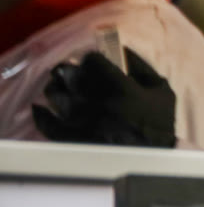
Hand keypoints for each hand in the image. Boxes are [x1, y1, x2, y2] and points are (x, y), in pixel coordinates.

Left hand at [33, 49, 177, 148]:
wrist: (149, 157)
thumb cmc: (158, 122)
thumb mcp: (161, 89)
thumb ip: (142, 67)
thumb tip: (123, 49)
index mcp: (122, 89)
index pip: (94, 62)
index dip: (91, 58)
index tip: (92, 60)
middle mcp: (99, 103)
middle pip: (71, 77)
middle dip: (67, 69)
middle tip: (67, 69)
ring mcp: (83, 122)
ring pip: (57, 98)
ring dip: (55, 88)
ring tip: (56, 86)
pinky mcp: (73, 139)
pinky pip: (49, 125)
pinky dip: (41, 115)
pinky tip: (40, 108)